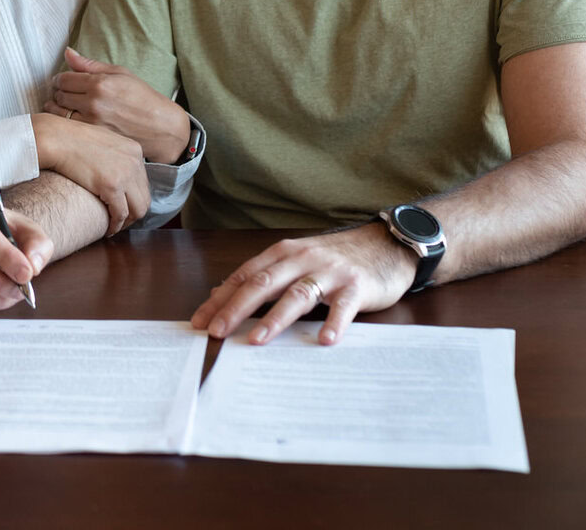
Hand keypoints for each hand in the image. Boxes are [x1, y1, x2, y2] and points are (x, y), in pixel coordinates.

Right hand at [30, 112, 149, 232]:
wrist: (56, 138)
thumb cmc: (70, 139)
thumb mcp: (102, 141)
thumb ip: (113, 154)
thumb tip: (112, 169)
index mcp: (134, 149)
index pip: (143, 182)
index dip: (133, 198)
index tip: (123, 206)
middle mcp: (135, 161)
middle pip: (144, 197)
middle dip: (134, 213)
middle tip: (119, 221)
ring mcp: (126, 173)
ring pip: (138, 209)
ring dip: (127, 222)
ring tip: (114, 226)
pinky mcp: (112, 186)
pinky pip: (121, 214)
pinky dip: (116, 226)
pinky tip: (108, 230)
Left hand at [44, 47, 190, 162]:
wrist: (160, 127)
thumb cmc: (142, 97)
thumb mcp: (120, 73)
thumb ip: (89, 64)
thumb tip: (68, 52)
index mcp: (100, 84)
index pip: (63, 79)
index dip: (59, 79)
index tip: (61, 80)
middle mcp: (94, 103)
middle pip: (59, 96)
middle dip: (58, 92)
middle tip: (62, 92)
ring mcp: (93, 123)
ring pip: (60, 114)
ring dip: (57, 108)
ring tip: (64, 105)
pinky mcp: (94, 138)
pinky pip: (69, 128)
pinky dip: (64, 122)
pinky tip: (70, 118)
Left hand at [188, 222, 416, 345]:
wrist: (385, 245)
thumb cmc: (335, 259)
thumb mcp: (296, 261)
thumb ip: (265, 277)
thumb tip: (223, 295)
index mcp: (282, 254)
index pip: (244, 277)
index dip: (220, 299)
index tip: (200, 321)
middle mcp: (302, 259)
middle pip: (263, 284)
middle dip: (236, 309)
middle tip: (217, 332)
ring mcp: (330, 272)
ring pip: (297, 295)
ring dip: (275, 318)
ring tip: (257, 339)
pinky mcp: (357, 286)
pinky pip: (343, 307)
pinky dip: (333, 323)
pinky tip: (324, 340)